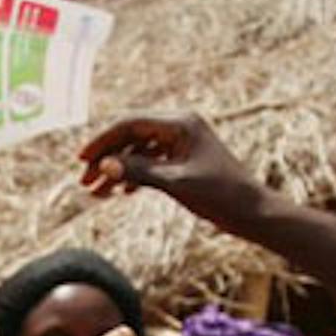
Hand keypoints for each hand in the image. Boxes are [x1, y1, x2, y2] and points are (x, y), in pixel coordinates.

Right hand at [77, 113, 253, 220]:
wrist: (252, 211)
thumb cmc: (221, 195)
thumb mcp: (176, 184)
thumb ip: (139, 172)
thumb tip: (106, 166)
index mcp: (180, 123)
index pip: (129, 124)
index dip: (102, 141)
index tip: (83, 161)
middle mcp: (180, 126)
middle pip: (130, 135)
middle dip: (106, 158)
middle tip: (85, 181)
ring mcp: (182, 142)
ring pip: (138, 150)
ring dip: (117, 169)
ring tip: (97, 193)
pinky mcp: (184, 158)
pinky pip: (150, 161)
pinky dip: (133, 175)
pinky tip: (122, 193)